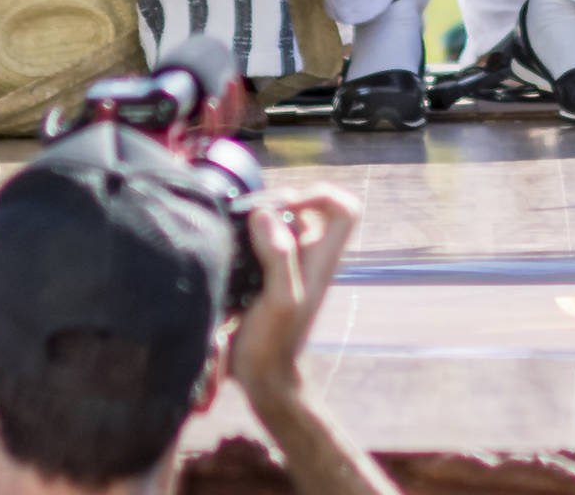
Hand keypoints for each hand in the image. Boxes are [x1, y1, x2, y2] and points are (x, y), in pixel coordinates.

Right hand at [229, 186, 361, 412]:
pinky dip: (245, 239)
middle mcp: (309, 258)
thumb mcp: (281, 299)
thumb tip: (264, 215)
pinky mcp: (266, 277)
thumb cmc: (275, 343)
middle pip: (305, 209)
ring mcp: (287, 267)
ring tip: (235, 232)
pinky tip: (228, 251)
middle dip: (278, 203)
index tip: (290, 205)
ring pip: (279, 224)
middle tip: (250, 216)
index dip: (321, 195)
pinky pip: (259, 242)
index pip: (346, 209)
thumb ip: (279, 256)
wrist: (262, 379)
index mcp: (322, 259)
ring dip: (258, 221)